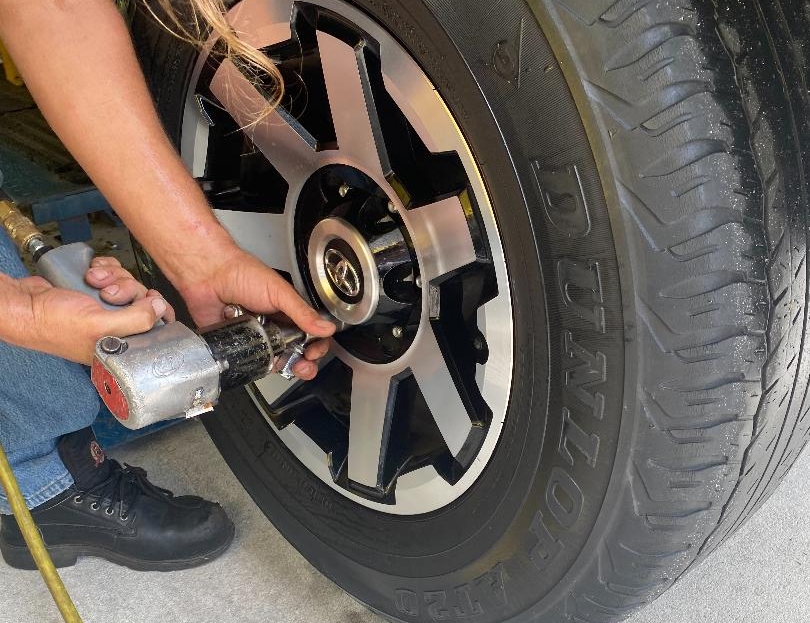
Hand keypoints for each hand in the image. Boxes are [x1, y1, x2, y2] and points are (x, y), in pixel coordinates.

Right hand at [15, 257, 172, 363]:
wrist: (24, 304)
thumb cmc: (55, 325)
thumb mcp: (100, 327)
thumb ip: (136, 320)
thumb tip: (160, 308)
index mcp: (120, 343)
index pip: (155, 328)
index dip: (157, 311)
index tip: (151, 300)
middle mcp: (115, 326)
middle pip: (142, 299)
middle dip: (126, 288)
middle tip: (108, 294)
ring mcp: (104, 306)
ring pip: (127, 282)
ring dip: (113, 276)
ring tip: (93, 281)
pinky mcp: (95, 289)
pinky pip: (113, 272)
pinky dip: (104, 268)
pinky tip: (91, 272)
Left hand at [170, 248, 334, 380]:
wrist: (209, 275)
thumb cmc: (244, 274)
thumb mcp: (280, 292)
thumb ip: (302, 313)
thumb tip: (327, 328)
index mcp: (290, 314)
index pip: (312, 336)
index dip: (317, 348)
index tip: (313, 353)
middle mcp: (276, 328)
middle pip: (297, 354)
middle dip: (304, 365)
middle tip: (303, 366)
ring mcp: (257, 339)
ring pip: (275, 361)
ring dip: (282, 368)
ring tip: (281, 365)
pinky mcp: (237, 346)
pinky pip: (249, 363)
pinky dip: (255, 367)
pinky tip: (258, 363)